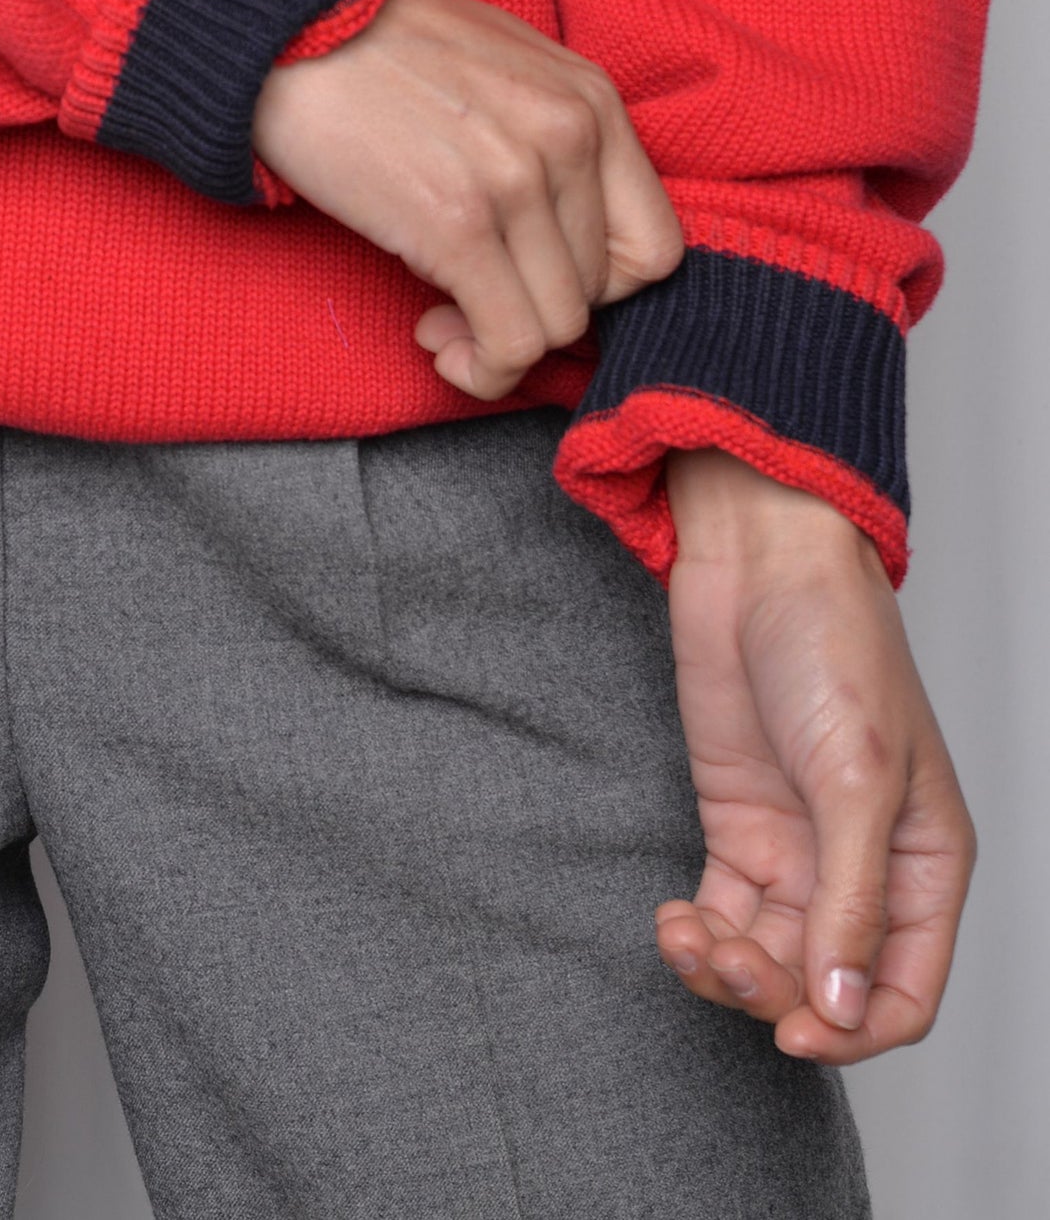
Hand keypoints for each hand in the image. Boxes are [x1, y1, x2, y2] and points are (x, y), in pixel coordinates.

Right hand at [250, 0, 684, 399]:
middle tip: (467, 298)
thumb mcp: (503, 63)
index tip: (536, 278)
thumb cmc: (382, 45)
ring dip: (501, 342)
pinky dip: (481, 366)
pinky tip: (437, 340)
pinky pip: (511, 342)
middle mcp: (569, 137)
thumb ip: (550, 134)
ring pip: (557, 325)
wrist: (288, 26)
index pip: (655, 244)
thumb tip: (560, 230)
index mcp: (590, 99)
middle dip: (534, 307)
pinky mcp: (456, 224)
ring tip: (444, 318)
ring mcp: (516, 182)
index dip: (599, 283)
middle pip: (598, 290)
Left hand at [657, 449, 974, 1060]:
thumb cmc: (833, 647)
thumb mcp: (856, 778)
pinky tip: (671, 922)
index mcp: (925, 865)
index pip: (904, 993)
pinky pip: (724, 915)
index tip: (794, 1033)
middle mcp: (864, 869)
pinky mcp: (739, 825)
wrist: (759, 563)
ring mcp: (798, 849)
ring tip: (686, 937)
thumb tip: (841, 1005)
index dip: (853, 1031)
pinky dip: (697, 935)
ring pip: (769, 958)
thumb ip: (850, 898)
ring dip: (725, 968)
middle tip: (724, 960)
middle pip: (825, 986)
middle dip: (772, 993)